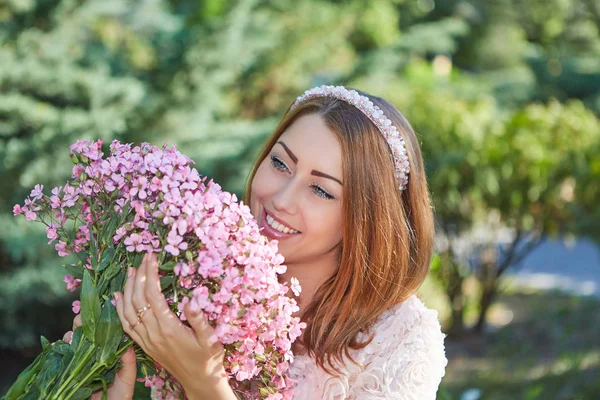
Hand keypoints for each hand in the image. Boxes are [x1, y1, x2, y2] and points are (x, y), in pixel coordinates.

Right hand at [63, 314, 136, 398]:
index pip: (103, 329)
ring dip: (72, 333)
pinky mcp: (66, 368)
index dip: (101, 317)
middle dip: (83, 320)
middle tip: (83, 319)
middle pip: (85, 329)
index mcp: (107, 350)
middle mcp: (92, 351)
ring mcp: (78, 359)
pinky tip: (64, 344)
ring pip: (71, 338)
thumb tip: (128, 343)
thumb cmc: (119, 395)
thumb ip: (128, 362)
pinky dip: (60, 346)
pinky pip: (59, 353)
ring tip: (75, 333)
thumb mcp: (127, 378)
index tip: (101, 308)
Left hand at [114, 252, 234, 398]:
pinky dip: (119, 309)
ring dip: (128, 289)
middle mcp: (154, 333)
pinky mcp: (144, 346)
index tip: (152, 257)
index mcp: (169, 328)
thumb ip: (199, 319)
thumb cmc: (209, 359)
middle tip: (143, 258)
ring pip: (129, 311)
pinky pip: (126, 326)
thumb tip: (189, 298)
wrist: (200, 382)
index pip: (153, 295)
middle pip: (138, 299)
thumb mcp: (211, 339)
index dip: (151, 274)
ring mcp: (147, 340)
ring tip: (131, 271)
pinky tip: (118, 297)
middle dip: (140, 275)